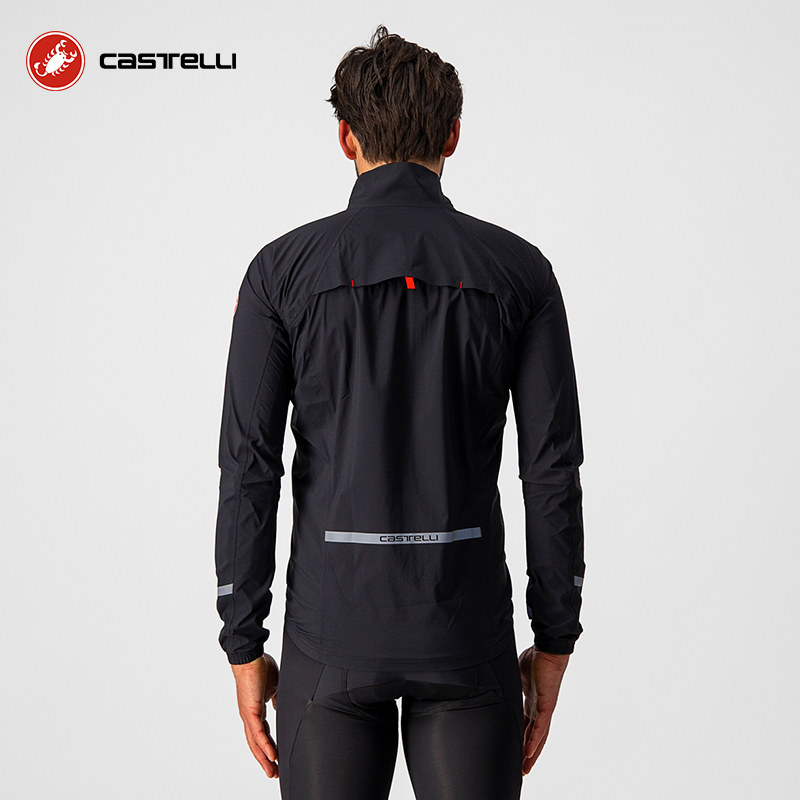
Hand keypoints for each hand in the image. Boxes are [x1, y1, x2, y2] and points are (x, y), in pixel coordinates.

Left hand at [230, 653, 279, 778]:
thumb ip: (277, 699)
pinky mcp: (250, 711)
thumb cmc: (260, 667)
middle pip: (256, 744)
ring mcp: (248, 715)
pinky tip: (271, 754)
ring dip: (264, 758)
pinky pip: (257, 732)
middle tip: (274, 773)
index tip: (276, 758)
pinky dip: (264, 745)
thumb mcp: (274, 686)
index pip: (262, 735)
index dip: (269, 747)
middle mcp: (250, 716)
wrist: (251, 656)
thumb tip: (281, 707)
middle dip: (265, 760)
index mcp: (256, 711)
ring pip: (255, 743)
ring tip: (273, 771)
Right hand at [518, 645, 569, 775]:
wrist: (547, 649)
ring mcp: (544, 708)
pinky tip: (530, 751)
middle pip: (534, 737)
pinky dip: (535, 739)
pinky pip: (541, 726)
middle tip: (522, 771)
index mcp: (531, 703)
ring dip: (532, 753)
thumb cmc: (535, 659)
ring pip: (538, 736)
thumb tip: (495, 686)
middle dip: (527, 754)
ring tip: (525, 768)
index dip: (522, 741)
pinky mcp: (547, 704)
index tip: (517, 754)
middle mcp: (539, 709)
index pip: (526, 727)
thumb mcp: (516, 677)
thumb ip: (509, 687)